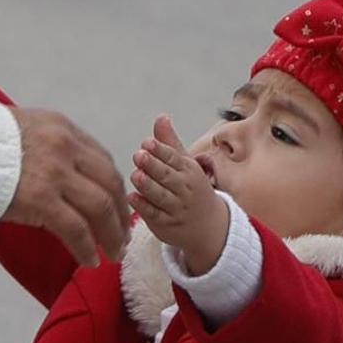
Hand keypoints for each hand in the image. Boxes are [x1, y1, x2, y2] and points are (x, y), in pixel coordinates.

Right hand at [6, 109, 129, 266]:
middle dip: (120, 213)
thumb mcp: (19, 133)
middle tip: (121, 237)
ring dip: (112, 234)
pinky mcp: (40, 198)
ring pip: (101, 206)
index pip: (102, 158)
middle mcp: (64, 146)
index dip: (114, 187)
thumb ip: (45, 149)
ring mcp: (54, 171)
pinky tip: (89, 261)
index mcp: (60, 127)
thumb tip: (60, 180)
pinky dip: (87, 248)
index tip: (116, 208)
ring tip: (113, 254)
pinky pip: (76, 229)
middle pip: (110, 182)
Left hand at [130, 114, 228, 272]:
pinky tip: (132, 198)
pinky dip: (144, 208)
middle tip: (139, 155)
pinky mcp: (167, 225)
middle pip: (167, 176)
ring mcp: (176, 207)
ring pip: (161, 196)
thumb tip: (161, 117)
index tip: (147, 143)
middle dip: (153, 166)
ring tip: (136, 175)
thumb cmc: (191, 188)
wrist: (210, 225)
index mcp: (187, 170)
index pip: (173, 158)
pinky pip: (155, 216)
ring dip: (148, 186)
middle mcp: (183, 188)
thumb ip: (169, 142)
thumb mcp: (184, 164)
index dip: (160, 150)